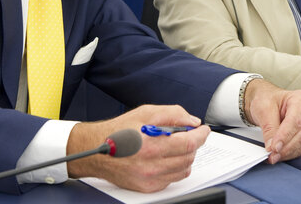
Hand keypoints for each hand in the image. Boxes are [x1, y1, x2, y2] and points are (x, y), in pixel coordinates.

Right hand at [65, 104, 207, 192]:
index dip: (200, 135)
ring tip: (176, 146)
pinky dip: (175, 168)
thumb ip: (173, 114)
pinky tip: (166, 158)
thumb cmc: (119, 131)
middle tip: (189, 135)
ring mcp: (149, 178)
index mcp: (151, 144)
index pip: (188, 143)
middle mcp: (150, 165)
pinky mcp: (147, 187)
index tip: (203, 130)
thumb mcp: (146, 112)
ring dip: (186, 156)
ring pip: (183, 169)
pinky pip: (172, 179)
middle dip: (193, 144)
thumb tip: (192, 122)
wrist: (96, 152)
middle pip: (188, 157)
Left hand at [243, 79, 300, 163]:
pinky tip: (279, 155)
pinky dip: (289, 154)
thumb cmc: (268, 99)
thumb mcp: (264, 109)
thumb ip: (269, 127)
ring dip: (288, 153)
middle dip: (286, 147)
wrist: (267, 102)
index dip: (285, 135)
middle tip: (272, 154)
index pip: (296, 120)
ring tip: (273, 156)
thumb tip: (271, 145)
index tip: (274, 146)